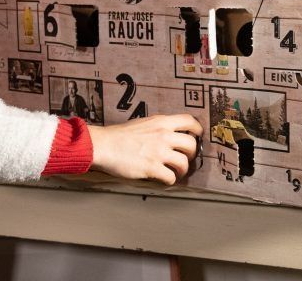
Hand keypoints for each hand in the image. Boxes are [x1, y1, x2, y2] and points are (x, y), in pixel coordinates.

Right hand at [87, 114, 202, 184]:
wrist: (103, 145)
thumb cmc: (117, 135)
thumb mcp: (141, 123)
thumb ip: (157, 127)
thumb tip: (167, 133)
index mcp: (160, 122)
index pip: (189, 121)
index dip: (197, 130)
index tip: (198, 136)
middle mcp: (163, 135)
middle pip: (192, 144)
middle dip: (192, 154)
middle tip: (186, 158)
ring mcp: (159, 152)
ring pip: (184, 163)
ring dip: (182, 170)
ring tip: (175, 172)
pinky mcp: (152, 168)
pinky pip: (171, 177)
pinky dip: (169, 180)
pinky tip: (163, 179)